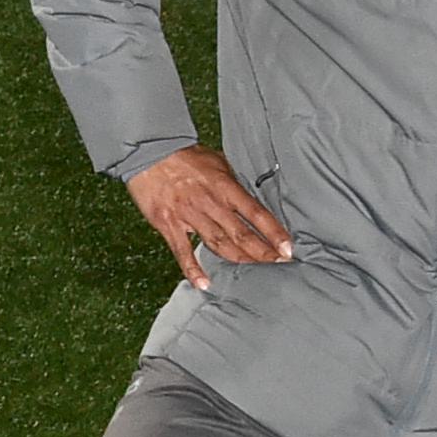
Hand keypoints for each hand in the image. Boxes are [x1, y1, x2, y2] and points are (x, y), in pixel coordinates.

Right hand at [124, 145, 289, 289]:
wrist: (149, 152)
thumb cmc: (184, 155)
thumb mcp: (217, 161)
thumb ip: (232, 182)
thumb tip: (248, 196)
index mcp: (225, 187)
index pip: (256, 213)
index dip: (274, 232)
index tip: (288, 248)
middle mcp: (210, 203)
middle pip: (241, 233)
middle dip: (262, 251)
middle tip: (280, 265)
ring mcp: (189, 215)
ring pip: (219, 243)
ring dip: (239, 259)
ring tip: (255, 271)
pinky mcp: (169, 225)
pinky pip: (182, 251)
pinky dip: (193, 269)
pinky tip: (204, 284)